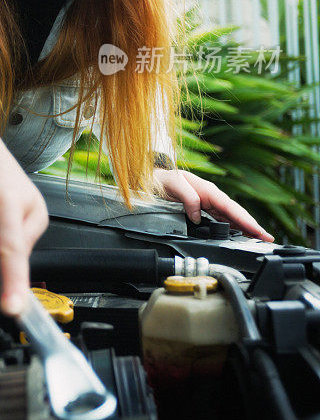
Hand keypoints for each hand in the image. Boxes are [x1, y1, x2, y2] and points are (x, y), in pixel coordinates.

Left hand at [154, 168, 273, 241]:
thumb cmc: (162, 179)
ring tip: (259, 240)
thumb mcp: (172, 183)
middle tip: (268, 239)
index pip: (230, 207)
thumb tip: (197, 215)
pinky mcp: (203, 209)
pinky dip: (233, 227)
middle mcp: (210, 197)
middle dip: (252, 226)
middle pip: (235, 213)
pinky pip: (222, 219)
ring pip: (231, 217)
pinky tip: (240, 235)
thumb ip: (187, 197)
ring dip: (245, 228)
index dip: (245, 220)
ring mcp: (208, 203)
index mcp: (207, 190)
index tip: (258, 231)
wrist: (151, 179)